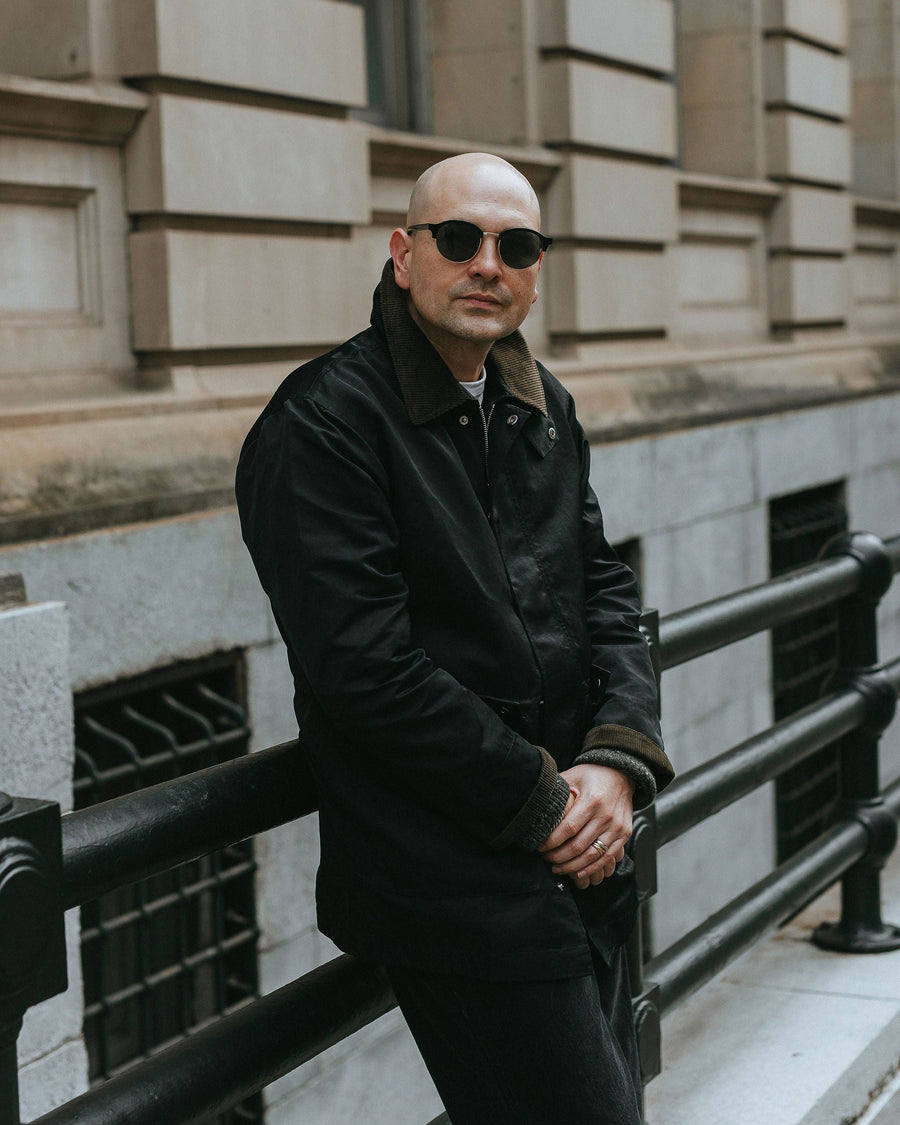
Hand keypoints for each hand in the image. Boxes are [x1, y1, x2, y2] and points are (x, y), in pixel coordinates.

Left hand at [538, 764, 633, 890]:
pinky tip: (578, 873)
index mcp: (592, 800)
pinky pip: (607, 857)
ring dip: (572, 866)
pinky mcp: (624, 834)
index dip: (552, 841)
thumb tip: (534, 801)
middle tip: (546, 859)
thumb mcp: (573, 776)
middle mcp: (607, 815)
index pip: (568, 828)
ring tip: (557, 868)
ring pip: (592, 855)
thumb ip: (556, 790)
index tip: (539, 847)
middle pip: (579, 845)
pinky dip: (592, 868)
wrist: (621, 774)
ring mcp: (617, 827)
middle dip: (558, 857)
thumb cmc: (593, 774)